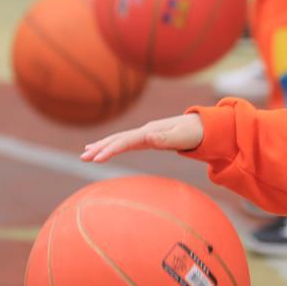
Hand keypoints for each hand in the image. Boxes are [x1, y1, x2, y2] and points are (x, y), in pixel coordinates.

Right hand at [80, 114, 203, 161]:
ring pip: (119, 139)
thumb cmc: (194, 133)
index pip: (126, 141)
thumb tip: (147, 136)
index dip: (111, 149)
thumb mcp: (182, 137)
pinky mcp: (148, 138)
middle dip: (100, 148)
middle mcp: (145, 131)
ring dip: (102, 146)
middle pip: (118, 138)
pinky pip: (126, 142)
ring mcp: (146, 133)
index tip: (97, 159)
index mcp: (150, 131)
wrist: (203, 127)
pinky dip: (113, 145)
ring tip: (85, 154)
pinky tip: (105, 150)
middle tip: (83, 158)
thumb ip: (166, 138)